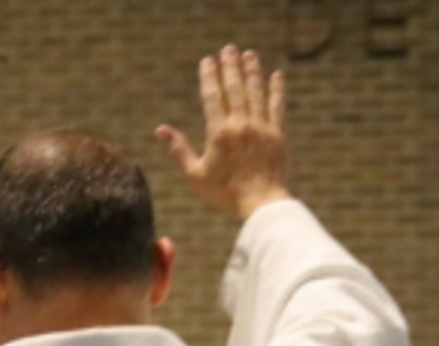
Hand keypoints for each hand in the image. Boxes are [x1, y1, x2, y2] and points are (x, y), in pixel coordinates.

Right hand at [156, 46, 291, 220]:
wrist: (261, 203)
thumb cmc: (225, 193)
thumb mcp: (195, 175)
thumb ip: (178, 149)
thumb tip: (160, 129)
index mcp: (219, 132)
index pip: (212, 96)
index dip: (209, 76)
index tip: (207, 61)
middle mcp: (240, 125)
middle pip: (235, 88)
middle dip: (231, 67)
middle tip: (229, 49)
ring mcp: (261, 128)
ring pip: (256, 93)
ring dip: (252, 72)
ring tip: (249, 55)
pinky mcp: (278, 135)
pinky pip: (277, 107)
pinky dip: (277, 90)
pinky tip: (277, 75)